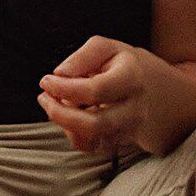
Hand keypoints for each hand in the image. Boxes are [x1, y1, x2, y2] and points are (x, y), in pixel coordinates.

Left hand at [37, 38, 163, 155]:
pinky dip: (72, 133)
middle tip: (44, 97)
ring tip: (55, 103)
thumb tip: (60, 74)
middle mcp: (135, 108)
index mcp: (132, 78)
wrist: (151, 88)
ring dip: (64, 123)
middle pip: (95, 124)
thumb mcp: (105, 48)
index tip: (46, 81)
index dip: (65, 88)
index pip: (96, 90)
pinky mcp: (120, 142)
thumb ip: (82, 56)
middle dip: (61, 113)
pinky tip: (68, 115)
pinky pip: (91, 147)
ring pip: (91, 139)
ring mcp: (129, 129)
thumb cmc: (120, 64)